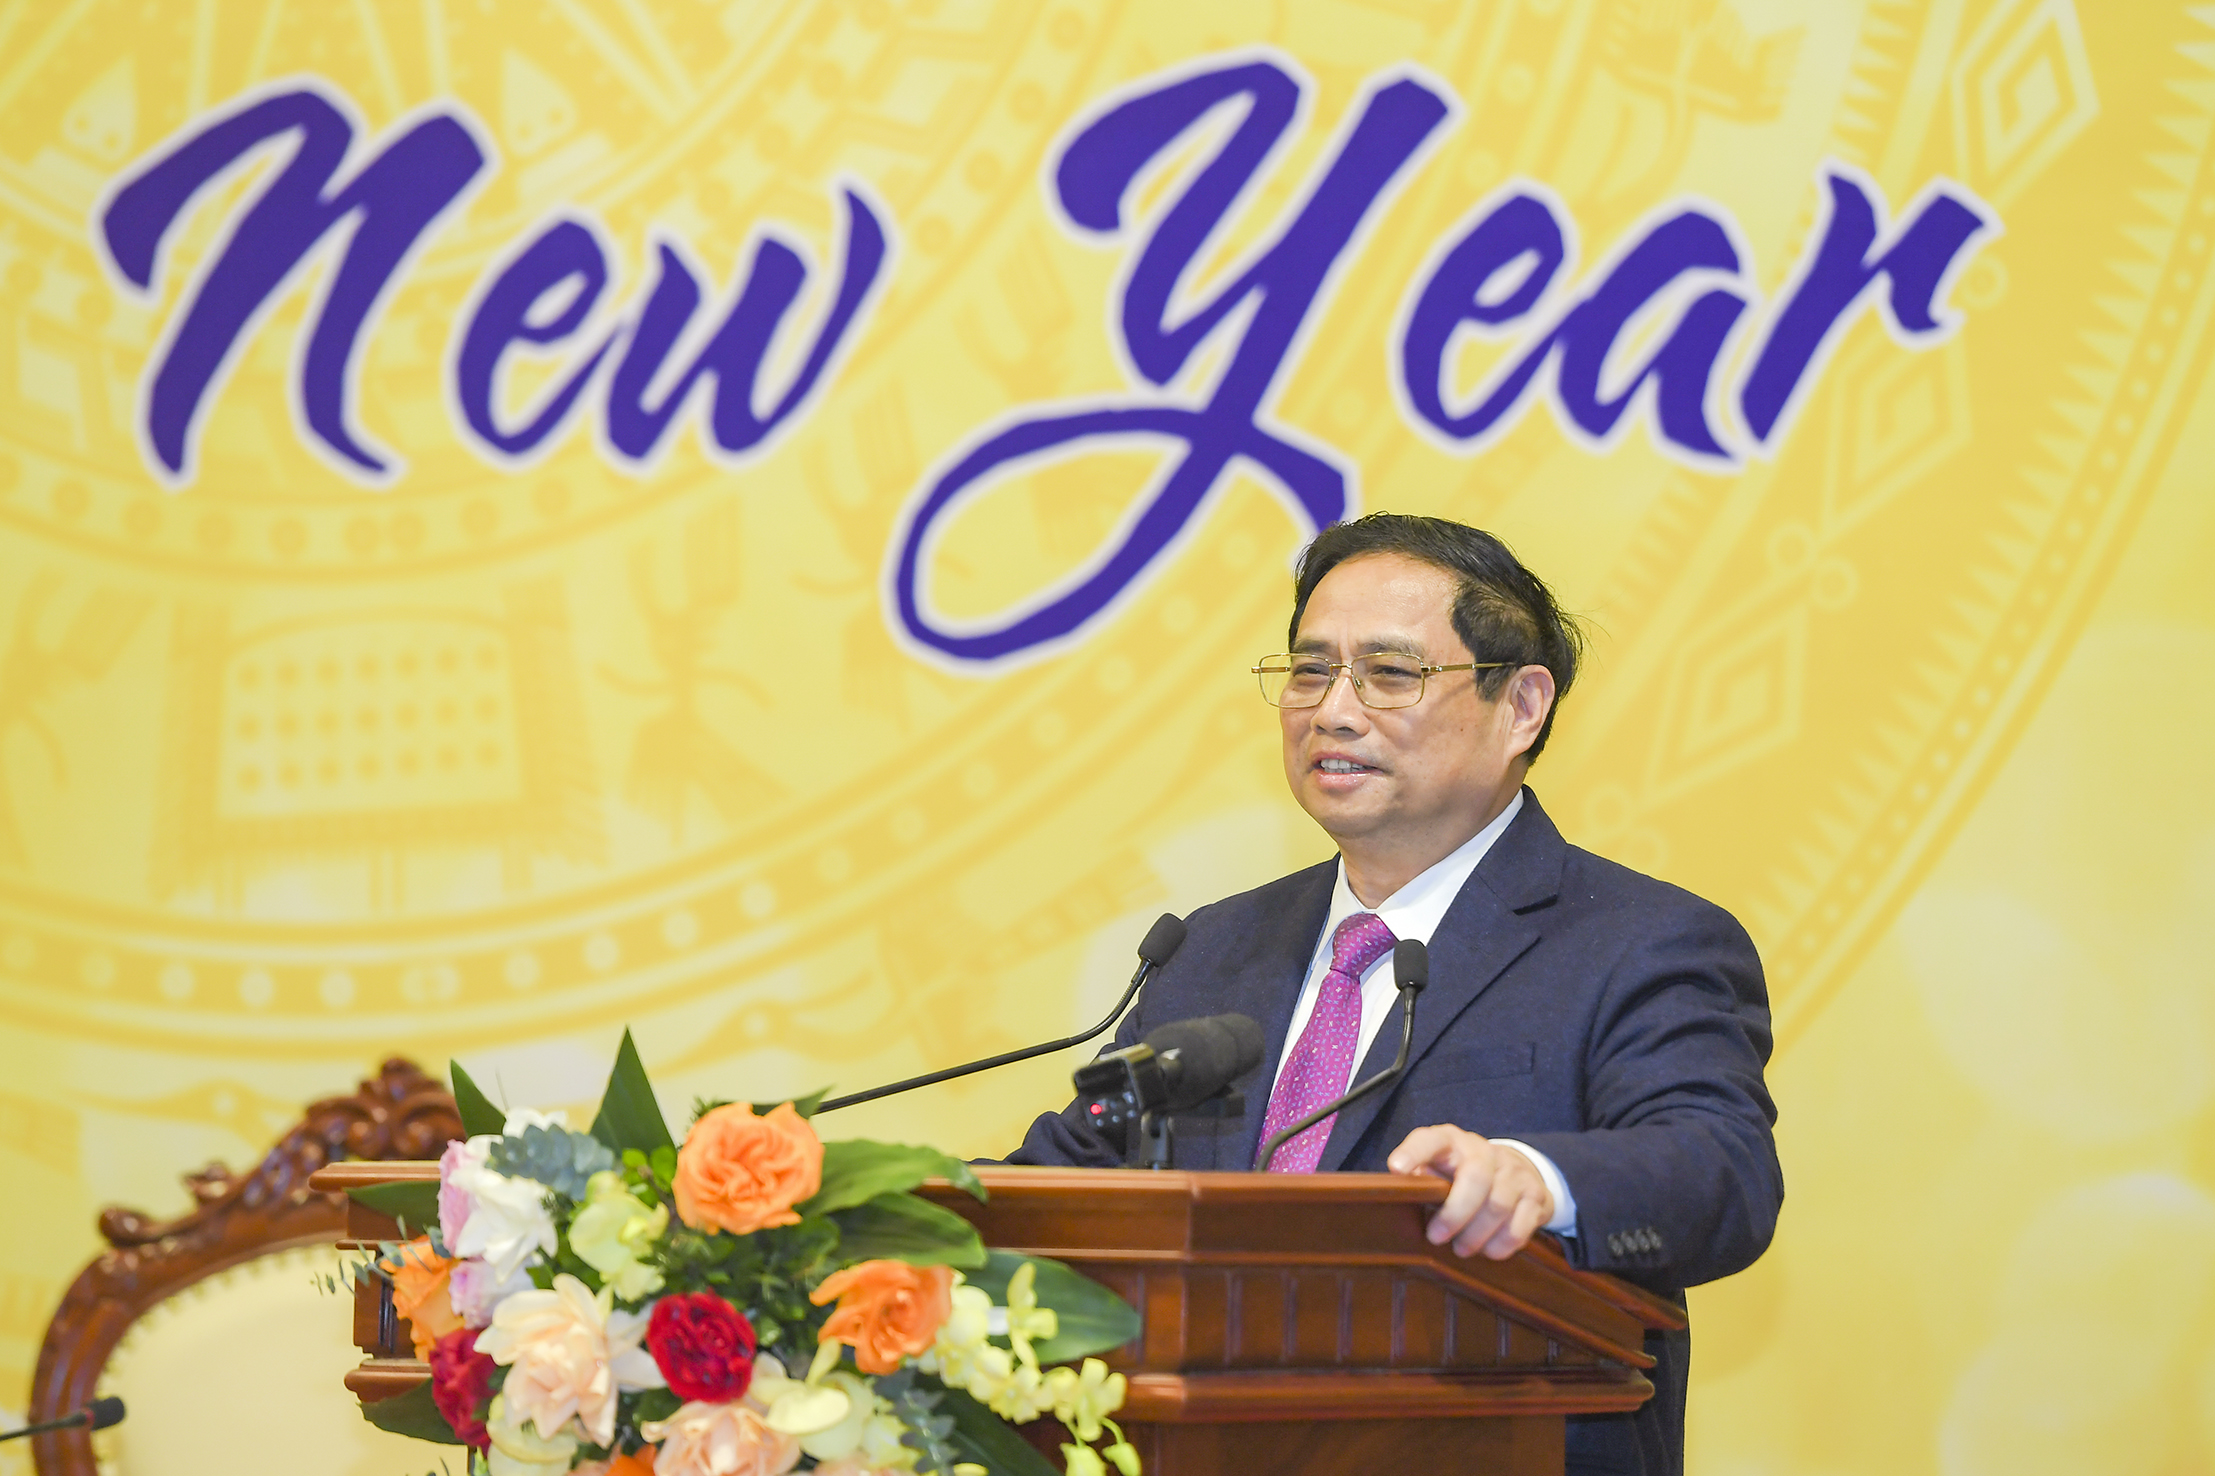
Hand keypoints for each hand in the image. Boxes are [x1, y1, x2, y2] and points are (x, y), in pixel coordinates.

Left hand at [1387, 1124, 1553, 1259]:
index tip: (1397, 1169)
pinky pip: (1521, 1225)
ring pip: (1498, 1205)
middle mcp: (1484, 1151)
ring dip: (1476, 1235)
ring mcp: (1514, 1171)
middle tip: (1437, 1237)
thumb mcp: (1438, 1168)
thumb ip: (1420, 1179)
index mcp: (1451, 1141)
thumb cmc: (1461, 1174)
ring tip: (1461, 1249)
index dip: (1414, 1152)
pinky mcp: (1535, 1195)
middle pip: (1475, 1178)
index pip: (1431, 1139)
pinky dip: (1502, 1244)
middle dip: (1454, 1214)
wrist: (1516, 1170)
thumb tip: (1395, 1200)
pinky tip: (1489, 1251)